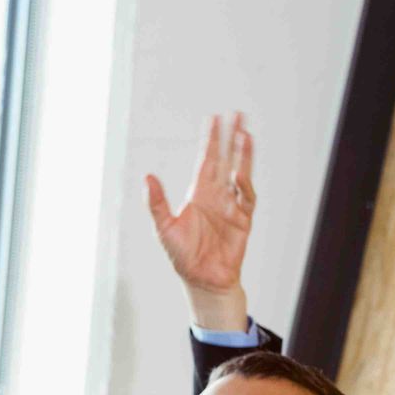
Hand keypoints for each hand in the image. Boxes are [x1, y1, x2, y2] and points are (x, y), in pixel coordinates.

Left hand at [145, 113, 253, 330]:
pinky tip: (240, 172)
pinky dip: (245, 185)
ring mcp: (232, 205)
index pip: (206, 160)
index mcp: (198, 193)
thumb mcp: (164, 228)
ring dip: (244, 154)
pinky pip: (247, 198)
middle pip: (226, 160)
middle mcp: (216, 195)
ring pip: (240, 173)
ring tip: (245, 134)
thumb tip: (147, 176)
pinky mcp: (244, 220)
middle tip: (237, 114)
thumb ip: (156, 203)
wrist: (203, 280)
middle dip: (231, 138)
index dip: (210, 140)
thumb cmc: (182, 256)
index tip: (214, 119)